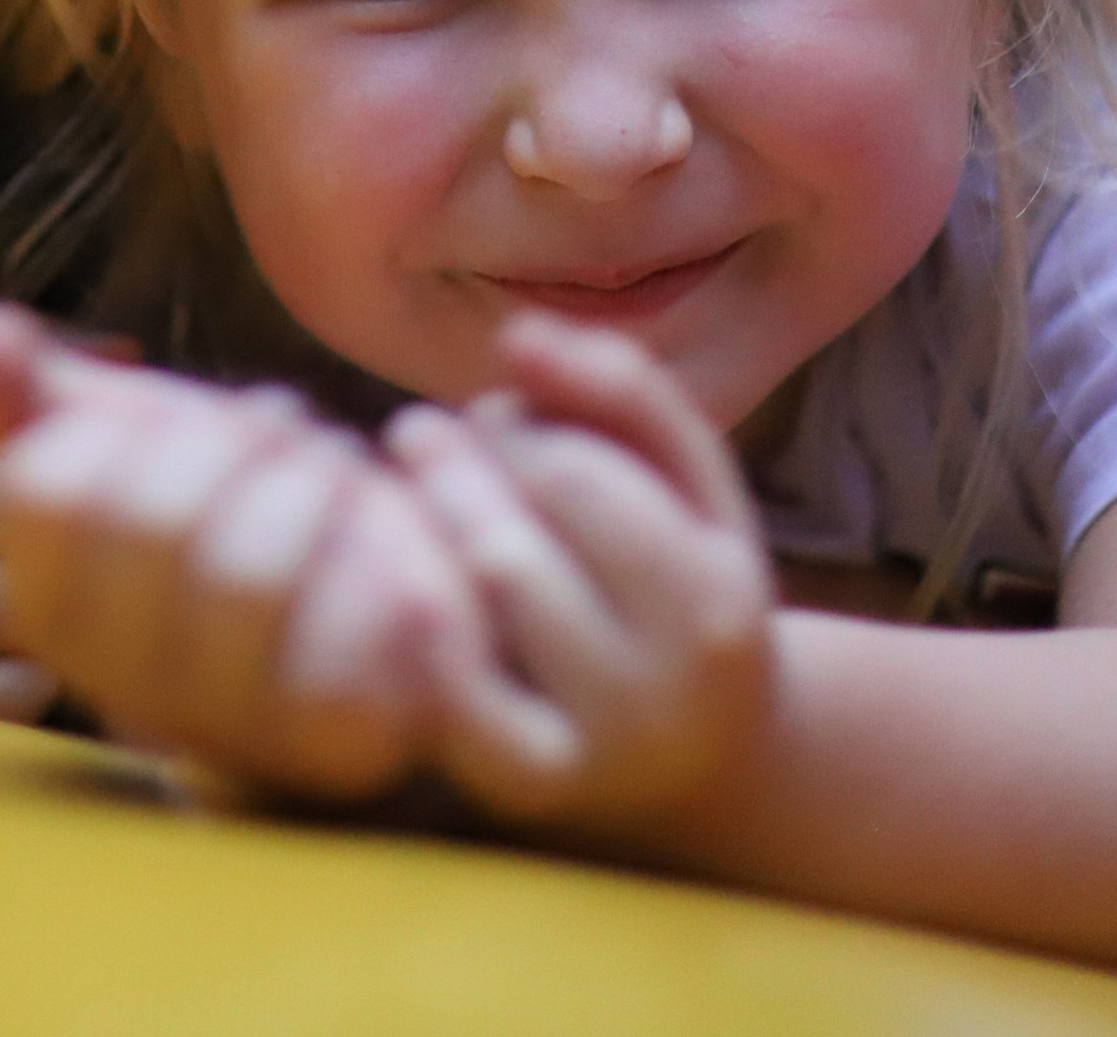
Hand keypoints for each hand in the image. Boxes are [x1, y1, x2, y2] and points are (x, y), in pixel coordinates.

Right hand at [0, 303, 482, 796]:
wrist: (396, 588)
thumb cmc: (233, 503)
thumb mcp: (126, 431)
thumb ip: (30, 392)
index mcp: (45, 605)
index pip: (44, 489)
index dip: (128, 428)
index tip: (188, 422)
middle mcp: (111, 685)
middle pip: (147, 522)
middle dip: (232, 442)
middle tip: (281, 430)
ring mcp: (216, 729)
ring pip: (242, 578)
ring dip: (310, 486)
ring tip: (331, 477)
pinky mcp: (325, 747)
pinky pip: (328, 648)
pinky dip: (365, 566)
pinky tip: (382, 556)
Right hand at [0, 338, 53, 719]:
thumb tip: (132, 362)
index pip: (33, 394)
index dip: (74, 421)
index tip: (77, 443)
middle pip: (60, 499)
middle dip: (77, 512)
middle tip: (61, 527)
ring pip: (56, 597)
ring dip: (49, 598)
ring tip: (1, 588)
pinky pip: (28, 688)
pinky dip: (16, 674)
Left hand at [383, 311, 776, 827]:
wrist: (694, 761)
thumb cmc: (672, 581)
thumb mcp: (687, 481)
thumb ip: (618, 387)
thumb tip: (518, 334)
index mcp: (714, 609)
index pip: (569, 474)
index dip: (511, 425)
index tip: (492, 419)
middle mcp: (660, 698)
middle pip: (508, 543)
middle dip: (454, 470)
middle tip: (427, 442)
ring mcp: (587, 754)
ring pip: (474, 604)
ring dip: (422, 522)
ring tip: (411, 492)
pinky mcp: (517, 783)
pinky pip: (448, 690)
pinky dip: (415, 619)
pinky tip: (402, 574)